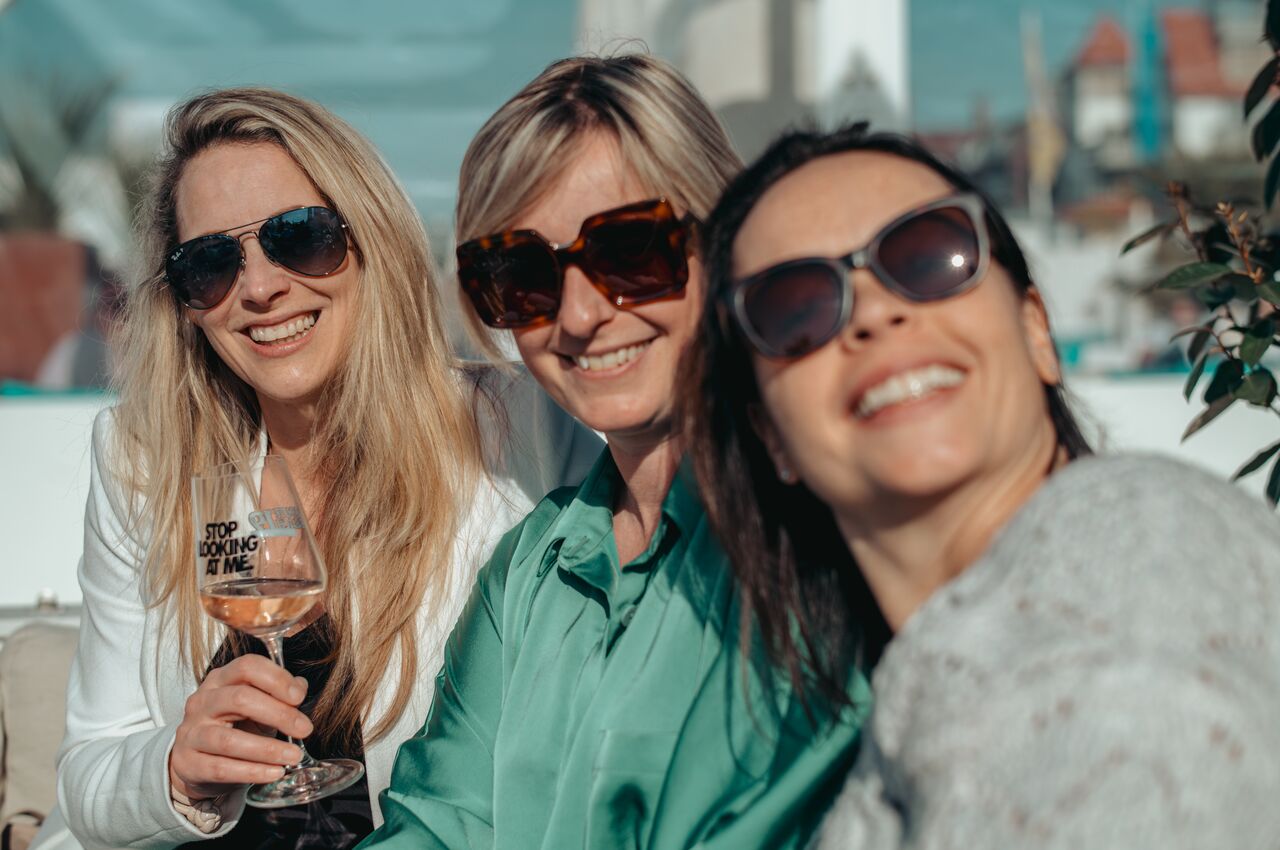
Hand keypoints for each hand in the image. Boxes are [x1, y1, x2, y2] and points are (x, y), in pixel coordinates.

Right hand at [169, 654, 312, 801]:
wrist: (197, 763)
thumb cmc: (232, 728)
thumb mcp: (255, 706)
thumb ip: (277, 695)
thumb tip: (299, 687)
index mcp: (220, 680)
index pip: (247, 667)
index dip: (277, 679)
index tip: (299, 697)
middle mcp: (202, 702)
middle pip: (240, 699)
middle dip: (279, 714)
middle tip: (304, 729)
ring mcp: (192, 733)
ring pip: (229, 739)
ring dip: (267, 749)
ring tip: (294, 755)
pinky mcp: (189, 764)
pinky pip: (222, 768)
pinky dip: (253, 771)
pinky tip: (274, 772)